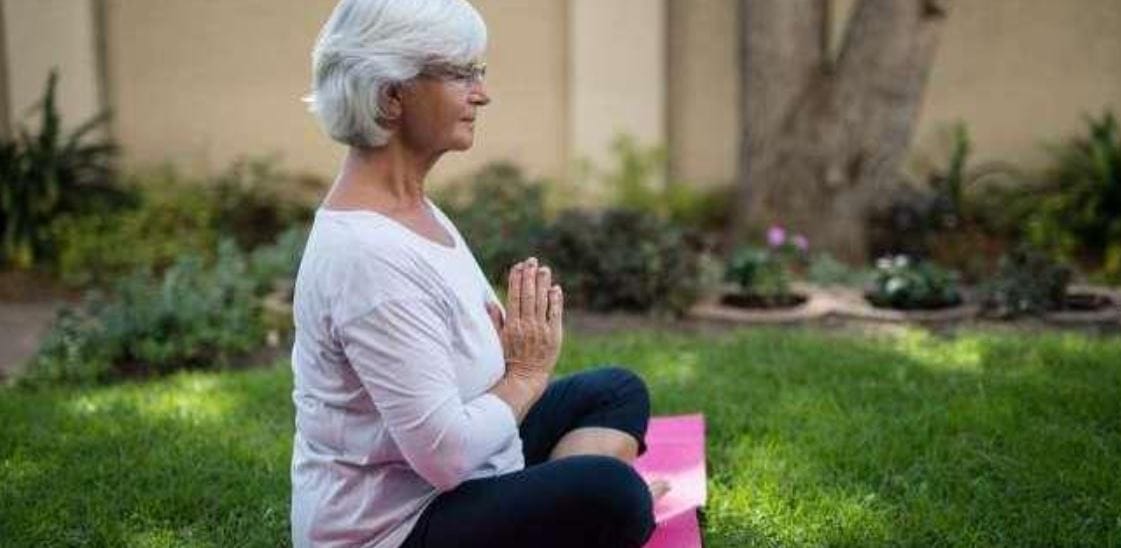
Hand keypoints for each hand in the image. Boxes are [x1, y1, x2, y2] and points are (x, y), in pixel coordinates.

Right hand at [485, 257, 563, 384]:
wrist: (525, 379)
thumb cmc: (509, 359)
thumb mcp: (498, 340)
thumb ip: (495, 320)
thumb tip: (488, 301)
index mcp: (512, 325)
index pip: (514, 296)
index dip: (516, 279)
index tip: (518, 266)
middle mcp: (527, 326)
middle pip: (529, 295)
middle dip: (530, 276)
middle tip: (532, 261)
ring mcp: (542, 330)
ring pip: (542, 301)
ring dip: (543, 283)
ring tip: (544, 269)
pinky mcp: (554, 336)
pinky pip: (556, 314)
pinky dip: (556, 300)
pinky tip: (555, 288)